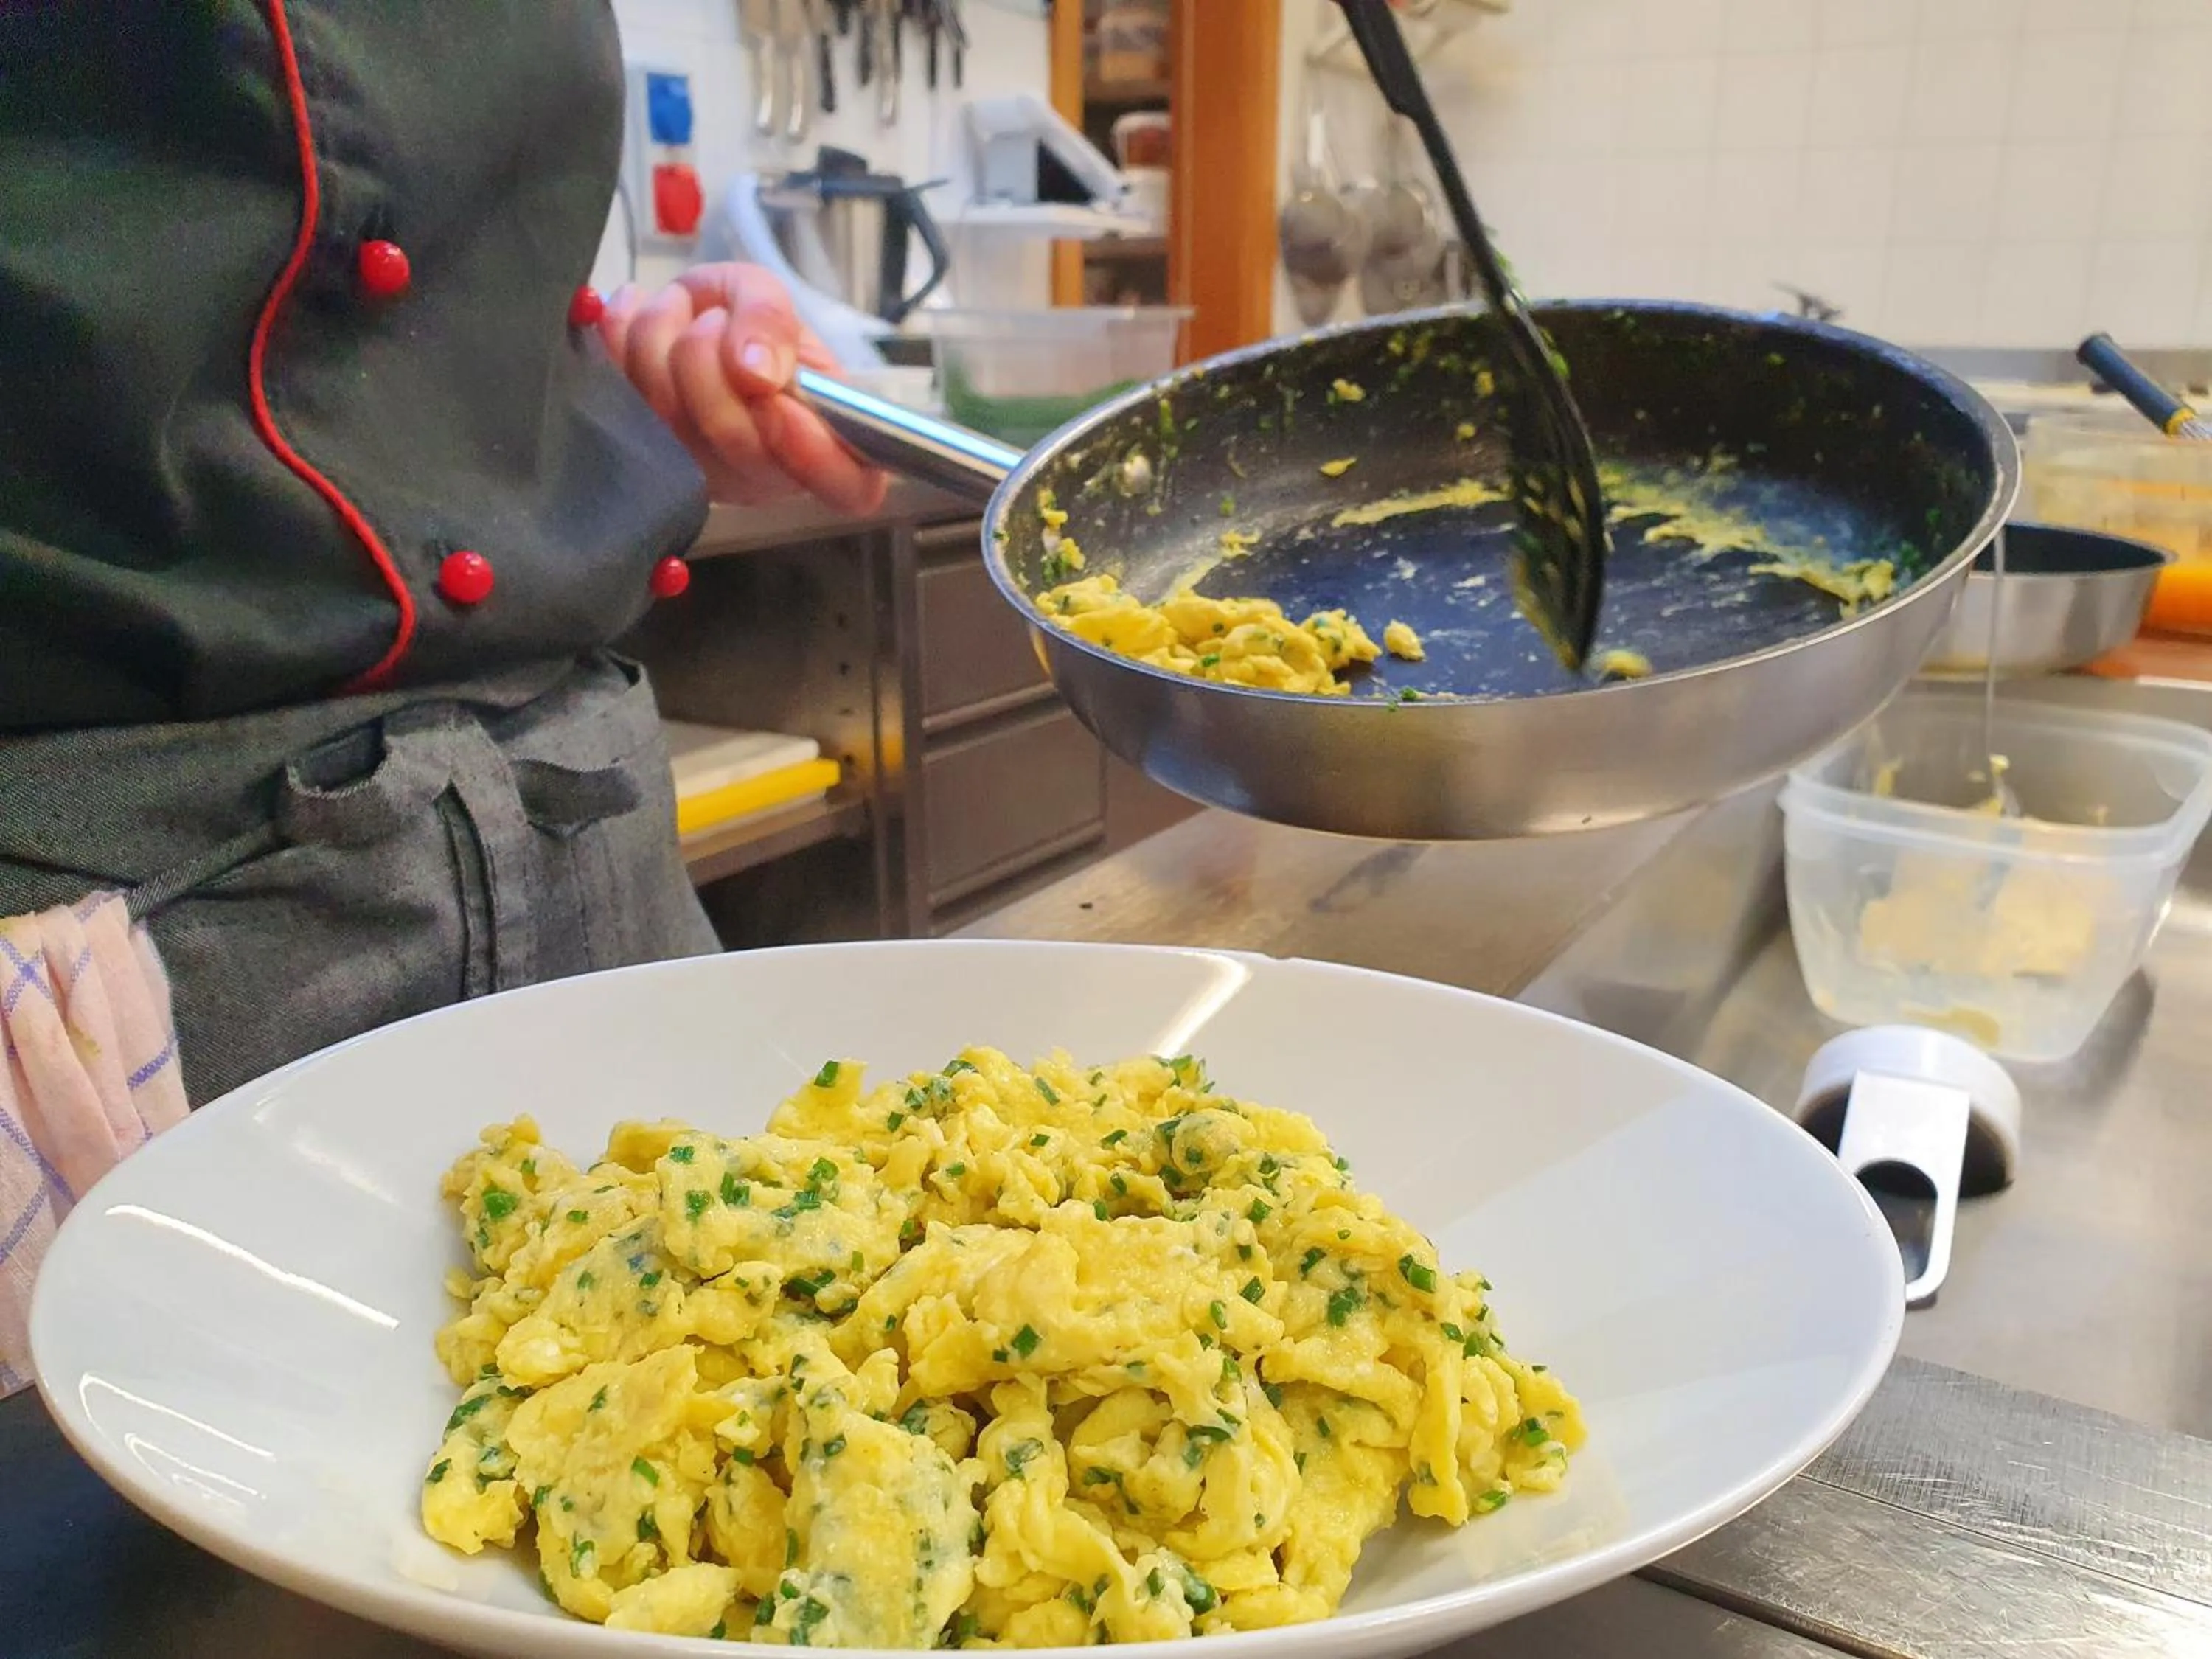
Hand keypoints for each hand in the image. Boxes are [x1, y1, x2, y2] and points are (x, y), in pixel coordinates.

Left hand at [599, 264, 888, 515]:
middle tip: (714, 319)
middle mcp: (763, 476)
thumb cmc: (742, 322)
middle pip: (739, 442)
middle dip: (714, 361)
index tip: (780, 402)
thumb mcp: (768, 297)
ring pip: (672, 416)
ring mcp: (699, 474)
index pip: (848, 487)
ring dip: (665, 336)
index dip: (815, 454)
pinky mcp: (637, 452)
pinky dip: (623, 336)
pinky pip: (619, 392)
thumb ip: (771, 321)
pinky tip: (642, 317)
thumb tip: (757, 372)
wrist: (682, 319)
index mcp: (823, 446)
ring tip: (681, 313)